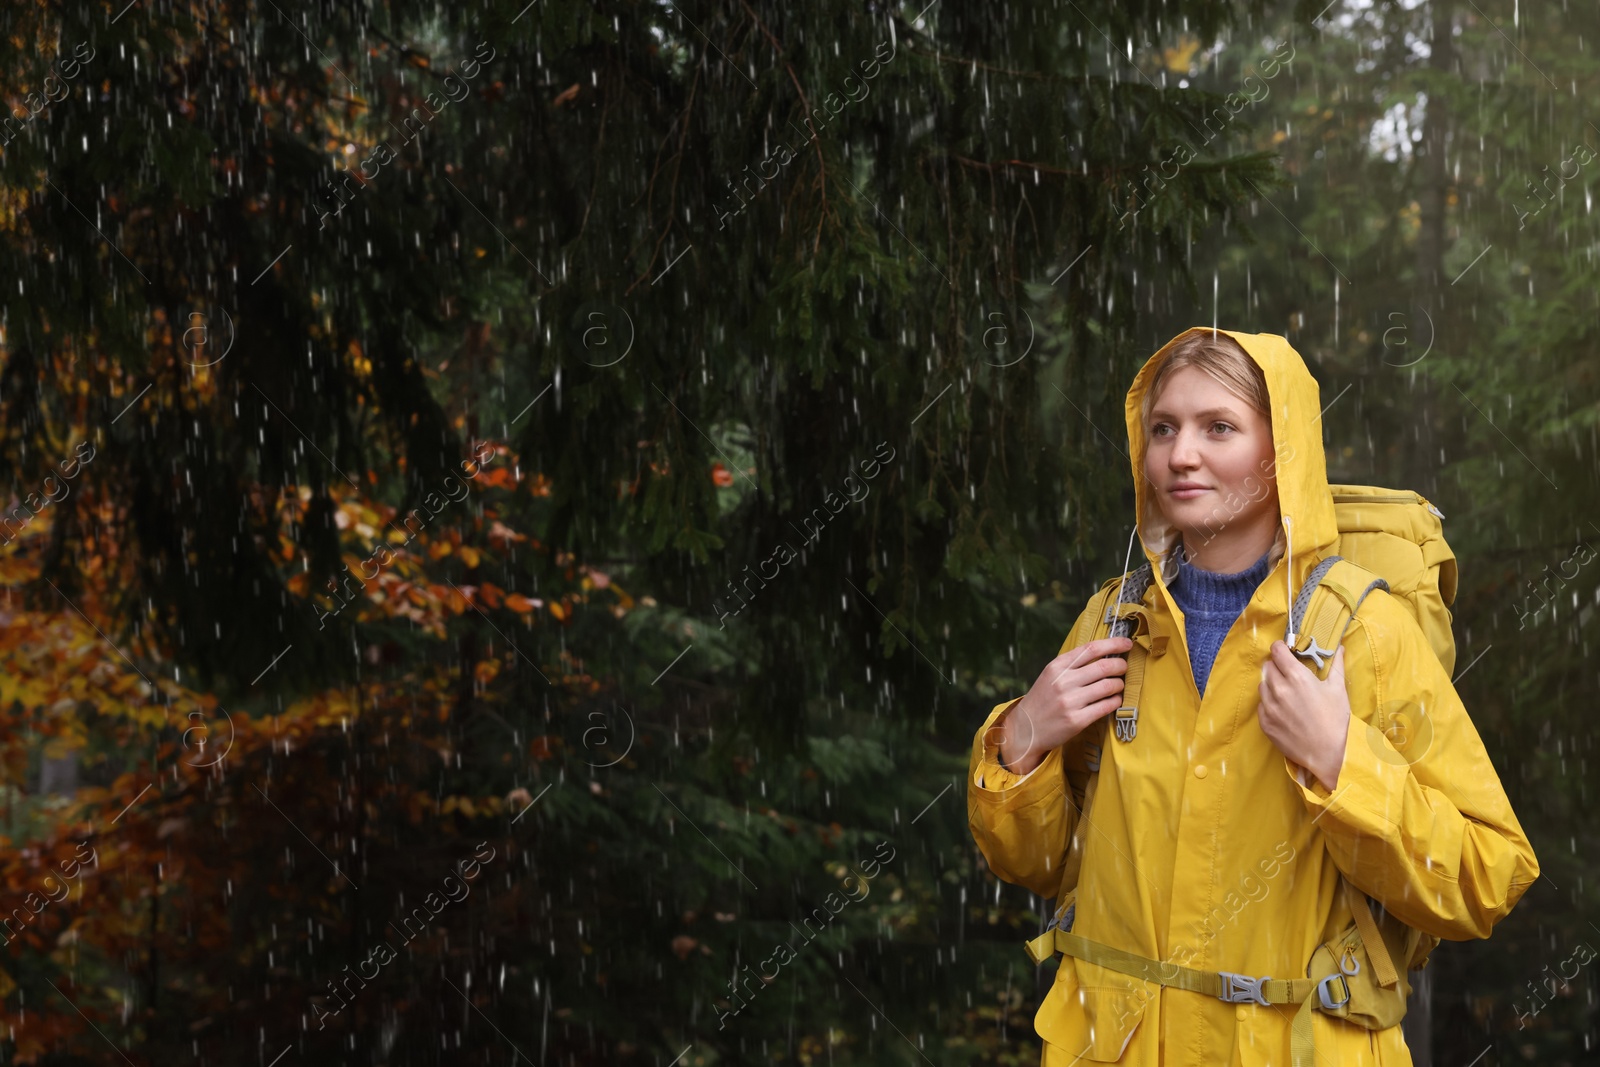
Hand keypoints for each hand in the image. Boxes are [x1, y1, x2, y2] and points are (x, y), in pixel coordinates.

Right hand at [996, 636, 1133, 775]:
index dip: (1113, 643)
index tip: (1127, 643)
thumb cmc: (1043, 699)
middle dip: (1120, 665)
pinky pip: (1106, 706)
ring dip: (1120, 684)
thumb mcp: (1051, 675)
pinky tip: (1115, 700)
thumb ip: (1073, 664)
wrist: (1026, 729)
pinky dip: (1116, 701)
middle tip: (1124, 667)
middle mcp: (1063, 682)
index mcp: (1057, 666)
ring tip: (1118, 685)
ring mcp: (1070, 701)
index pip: (1091, 648)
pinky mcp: (1077, 720)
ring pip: (1109, 686)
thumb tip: (1104, 654)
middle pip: (1104, 666)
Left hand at [1257, 640, 1350, 790]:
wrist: (1327, 754)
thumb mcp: (1338, 689)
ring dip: (1272, 684)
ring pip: (1263, 685)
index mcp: (1296, 677)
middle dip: (1277, 666)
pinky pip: (1262, 705)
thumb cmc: (1335, 720)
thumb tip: (1339, 647)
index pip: (1277, 650)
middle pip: (1268, 666)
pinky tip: (1284, 710)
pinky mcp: (1264, 722)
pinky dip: (1270, 704)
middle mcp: (1278, 689)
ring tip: (1287, 694)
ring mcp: (1269, 706)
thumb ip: (1336, 665)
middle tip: (1289, 674)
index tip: (1286, 651)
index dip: (1281, 648)